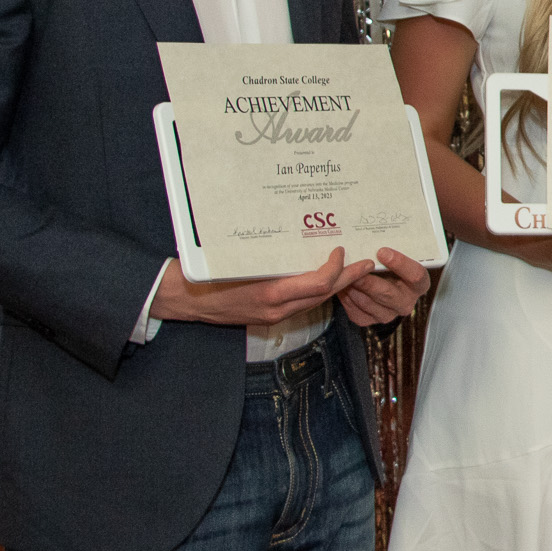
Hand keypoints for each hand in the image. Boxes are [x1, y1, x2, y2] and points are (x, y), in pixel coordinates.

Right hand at [153, 247, 372, 326]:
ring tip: (353, 268)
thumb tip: (296, 233)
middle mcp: (276, 308)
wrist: (185, 300)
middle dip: (348, 278)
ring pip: (315, 301)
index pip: (317, 283)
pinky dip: (317, 291)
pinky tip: (323, 277)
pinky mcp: (270, 317)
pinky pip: (302, 304)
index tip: (342, 250)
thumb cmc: (206, 275)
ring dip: (336, 285)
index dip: (336, 268)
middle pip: (323, 294)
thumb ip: (268, 255)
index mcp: (270, 293)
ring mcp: (274, 315)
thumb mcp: (236, 261)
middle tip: (366, 262)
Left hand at [339, 248, 433, 327]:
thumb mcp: (392, 257)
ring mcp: (389, 314)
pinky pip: (357, 312)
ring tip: (341, 276)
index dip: (400, 263)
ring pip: (369, 303)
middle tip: (355, 270)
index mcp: (418, 283)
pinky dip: (347, 299)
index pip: (416, 275)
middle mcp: (406, 301)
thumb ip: (387, 251)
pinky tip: (342, 287)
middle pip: (388, 293)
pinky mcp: (371, 320)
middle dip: (369, 281)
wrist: (379, 282)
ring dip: (354, 289)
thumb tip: (371, 235)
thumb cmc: (386, 265)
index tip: (382, 251)